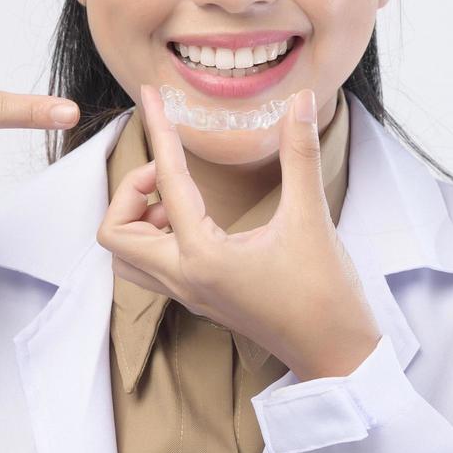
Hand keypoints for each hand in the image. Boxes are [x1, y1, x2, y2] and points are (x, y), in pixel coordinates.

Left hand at [98, 83, 380, 381]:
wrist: (337, 354)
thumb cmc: (326, 294)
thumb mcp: (312, 218)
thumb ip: (300, 154)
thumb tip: (302, 101)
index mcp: (203, 257)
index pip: (167, 182)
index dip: (159, 132)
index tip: (150, 98)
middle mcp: (184, 278)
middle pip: (115, 233)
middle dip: (130, 192)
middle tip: (169, 169)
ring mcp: (188, 294)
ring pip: (125, 257)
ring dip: (136, 220)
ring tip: (176, 197)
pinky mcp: (198, 300)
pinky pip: (149, 269)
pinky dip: (152, 239)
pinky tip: (192, 220)